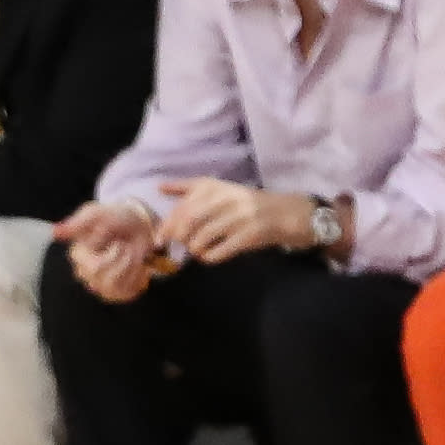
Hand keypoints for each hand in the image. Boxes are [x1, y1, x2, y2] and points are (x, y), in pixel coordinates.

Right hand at [56, 199, 156, 302]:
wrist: (139, 224)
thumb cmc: (116, 218)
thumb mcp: (96, 214)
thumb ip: (76, 224)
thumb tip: (55, 232)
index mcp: (78, 255)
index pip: (95, 268)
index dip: (113, 254)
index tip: (116, 240)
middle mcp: (85, 272)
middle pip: (105, 278)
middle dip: (122, 259)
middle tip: (124, 245)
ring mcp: (100, 284)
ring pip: (115, 286)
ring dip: (130, 266)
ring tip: (130, 253)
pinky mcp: (115, 292)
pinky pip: (126, 292)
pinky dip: (136, 276)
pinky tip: (135, 264)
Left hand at [157, 178, 312, 264]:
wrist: (285, 213)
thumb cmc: (245, 203)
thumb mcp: (219, 190)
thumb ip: (189, 189)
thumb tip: (159, 187)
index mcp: (214, 187)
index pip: (182, 207)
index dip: (167, 225)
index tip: (159, 239)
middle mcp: (226, 199)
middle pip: (188, 221)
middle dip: (178, 237)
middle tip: (180, 245)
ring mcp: (239, 217)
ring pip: (200, 239)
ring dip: (194, 249)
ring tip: (199, 249)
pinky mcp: (249, 236)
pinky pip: (218, 252)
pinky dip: (208, 258)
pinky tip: (210, 255)